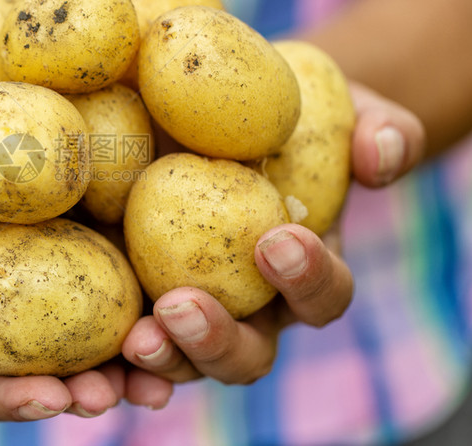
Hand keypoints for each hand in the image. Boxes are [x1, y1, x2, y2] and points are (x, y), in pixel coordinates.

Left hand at [121, 82, 424, 383]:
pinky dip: (111, 364)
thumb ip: (376, 128)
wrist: (217, 111)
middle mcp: (249, 306)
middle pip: (248, 352)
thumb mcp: (338, 108)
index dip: (308, 280)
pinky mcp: (136, 297)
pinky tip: (89, 363)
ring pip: (184, 360)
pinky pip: (125, 343)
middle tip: (183, 306)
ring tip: (136, 337)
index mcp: (302, 272)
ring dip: (163, 359)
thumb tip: (382, 152)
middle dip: (220, 341)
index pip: (321, 295)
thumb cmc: (288, 116)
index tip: (275, 239)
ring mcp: (191, 310)